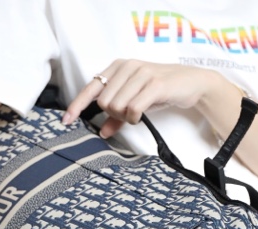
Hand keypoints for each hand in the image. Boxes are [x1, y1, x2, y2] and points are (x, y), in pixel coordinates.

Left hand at [63, 59, 219, 137]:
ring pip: (116, 106)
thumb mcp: (136, 101)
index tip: (66, 121)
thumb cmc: (160, 90)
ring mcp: (141, 73)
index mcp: (118, 67)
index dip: (77, 106)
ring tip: (138, 113)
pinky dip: (134, 118)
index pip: (91, 87)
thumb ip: (117, 117)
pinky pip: (133, 109)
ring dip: (125, 117)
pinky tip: (141, 117)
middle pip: (104, 102)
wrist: (191, 83)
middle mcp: (127, 66)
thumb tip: (102, 132)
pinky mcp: (154, 84)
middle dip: (113, 114)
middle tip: (128, 114)